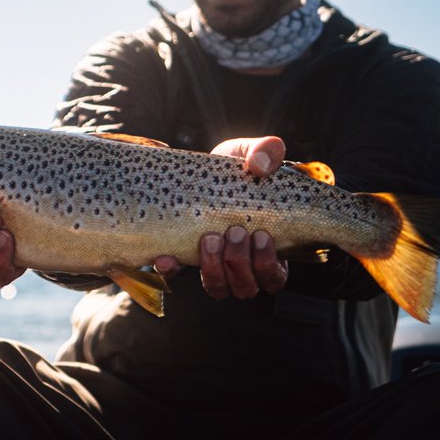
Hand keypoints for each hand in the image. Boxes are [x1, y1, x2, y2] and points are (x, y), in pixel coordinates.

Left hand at [152, 135, 289, 298]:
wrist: (197, 172)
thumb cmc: (234, 169)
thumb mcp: (251, 155)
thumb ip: (265, 152)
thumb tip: (263, 162)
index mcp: (267, 249)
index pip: (274, 277)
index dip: (269, 265)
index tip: (261, 235)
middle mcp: (241, 265)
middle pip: (246, 287)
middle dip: (240, 263)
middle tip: (234, 232)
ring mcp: (212, 265)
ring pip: (218, 288)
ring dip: (214, 269)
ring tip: (210, 239)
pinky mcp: (183, 258)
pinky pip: (177, 276)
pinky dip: (172, 269)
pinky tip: (166, 257)